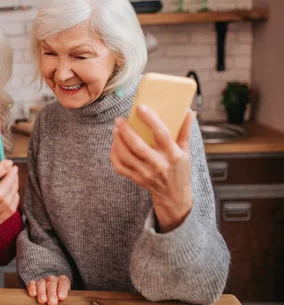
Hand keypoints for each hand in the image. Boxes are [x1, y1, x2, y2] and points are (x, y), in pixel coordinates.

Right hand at [27, 275, 70, 304]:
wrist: (52, 293)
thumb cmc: (60, 296)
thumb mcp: (64, 295)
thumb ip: (63, 297)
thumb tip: (61, 300)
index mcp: (63, 280)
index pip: (63, 283)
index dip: (62, 289)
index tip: (61, 297)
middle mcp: (52, 279)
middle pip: (52, 283)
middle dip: (52, 293)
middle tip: (52, 302)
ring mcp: (43, 281)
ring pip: (41, 283)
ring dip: (42, 292)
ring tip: (43, 300)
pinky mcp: (34, 284)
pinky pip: (32, 284)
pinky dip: (32, 288)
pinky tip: (33, 294)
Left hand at [110, 105, 194, 232]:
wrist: (174, 196)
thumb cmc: (180, 170)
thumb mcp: (186, 151)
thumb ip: (185, 131)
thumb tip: (190, 112)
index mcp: (173, 155)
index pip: (162, 134)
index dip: (151, 120)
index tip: (140, 107)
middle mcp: (159, 165)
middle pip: (138, 146)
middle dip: (126, 131)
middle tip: (119, 119)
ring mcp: (146, 174)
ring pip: (126, 156)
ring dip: (118, 141)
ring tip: (116, 129)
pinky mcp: (137, 179)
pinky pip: (120, 167)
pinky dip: (114, 155)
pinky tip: (114, 145)